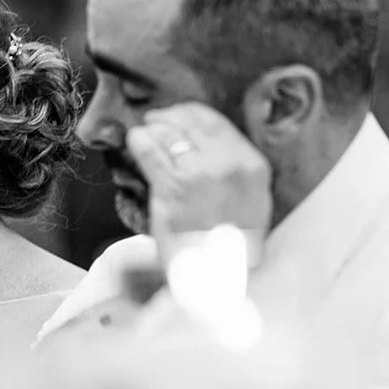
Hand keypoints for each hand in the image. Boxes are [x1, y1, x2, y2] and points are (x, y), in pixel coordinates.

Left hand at [126, 102, 272, 240]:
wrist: (216, 276)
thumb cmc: (232, 244)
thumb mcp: (252, 199)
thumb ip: (235, 168)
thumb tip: (205, 142)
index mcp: (251, 165)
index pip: (216, 121)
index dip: (191, 113)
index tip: (179, 114)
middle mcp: (227, 163)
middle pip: (190, 121)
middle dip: (170, 116)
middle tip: (157, 119)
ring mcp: (198, 173)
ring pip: (167, 132)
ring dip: (153, 129)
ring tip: (145, 132)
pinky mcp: (170, 186)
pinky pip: (149, 150)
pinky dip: (139, 140)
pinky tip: (136, 141)